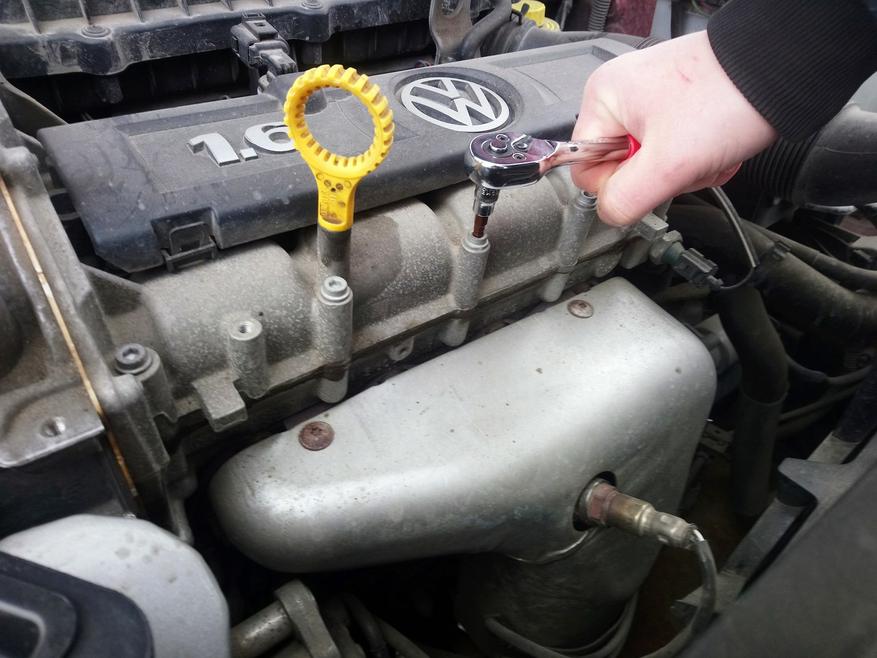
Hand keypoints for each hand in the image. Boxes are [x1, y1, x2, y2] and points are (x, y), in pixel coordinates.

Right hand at [571, 31, 777, 225]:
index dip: (619, 184)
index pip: (586, 169)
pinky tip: (712, 145)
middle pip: (621, 168)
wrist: (778, 72)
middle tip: (686, 160)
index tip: (652, 174)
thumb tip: (608, 214)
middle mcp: (621, 95)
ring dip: (682, 170)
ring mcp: (649, 100)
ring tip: (705, 151)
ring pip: (650, 164)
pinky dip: (695, 158)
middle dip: (658, 176)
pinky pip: (672, 151)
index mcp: (603, 99)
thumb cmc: (727, 100)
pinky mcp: (676, 106)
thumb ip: (625, 198)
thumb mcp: (667, 164)